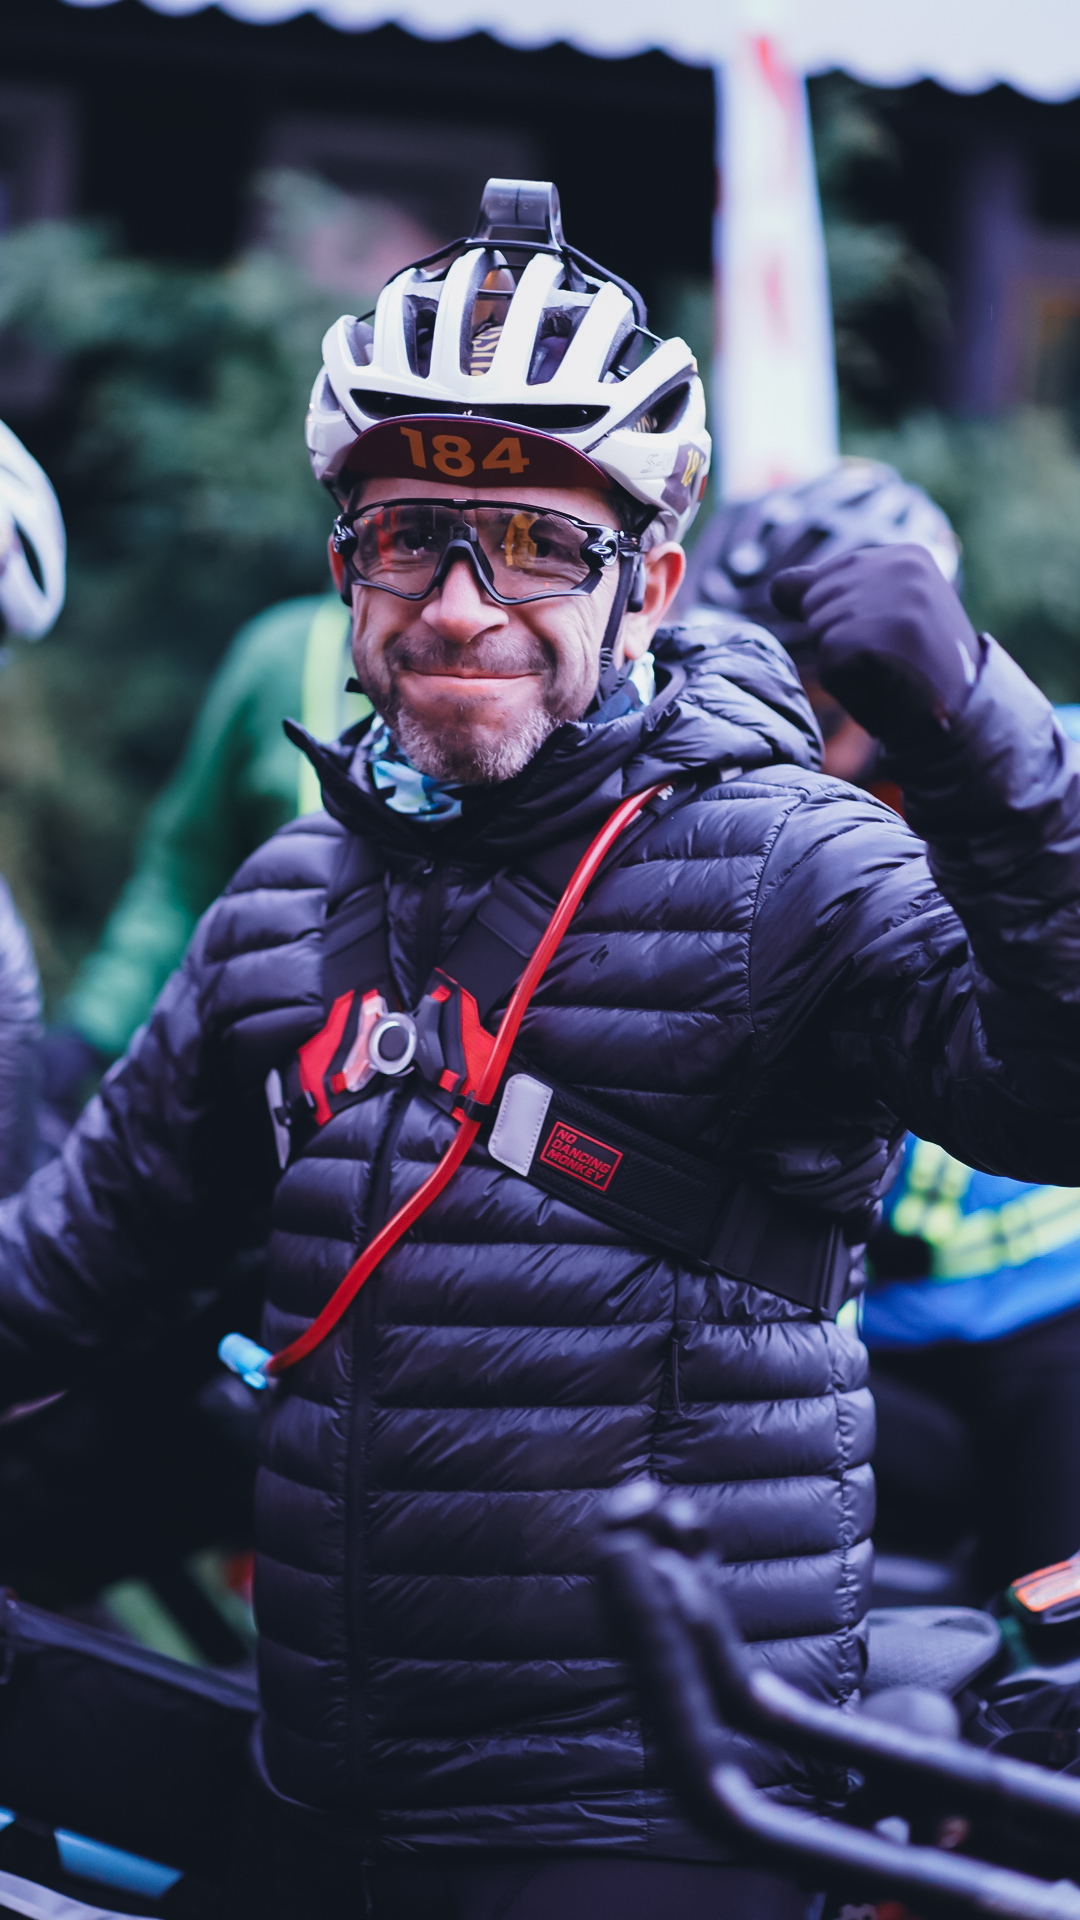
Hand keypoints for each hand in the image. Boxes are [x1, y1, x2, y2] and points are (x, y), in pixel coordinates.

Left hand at [770, 545, 979, 750]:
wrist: (963, 722)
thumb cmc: (918, 674)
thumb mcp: (884, 616)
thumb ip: (833, 592)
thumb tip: (777, 586)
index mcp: (908, 555)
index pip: (825, 578)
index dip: (846, 623)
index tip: (893, 640)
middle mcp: (902, 566)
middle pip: (815, 602)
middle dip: (839, 642)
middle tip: (890, 661)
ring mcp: (890, 599)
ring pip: (819, 631)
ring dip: (843, 666)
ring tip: (890, 674)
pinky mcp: (875, 635)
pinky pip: (828, 662)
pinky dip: (848, 686)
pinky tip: (887, 687)